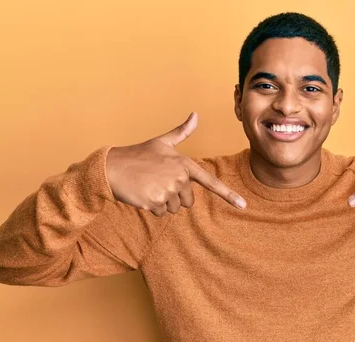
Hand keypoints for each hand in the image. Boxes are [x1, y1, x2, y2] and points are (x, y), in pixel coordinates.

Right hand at [106, 113, 246, 215]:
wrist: (112, 167)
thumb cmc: (138, 155)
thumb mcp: (162, 142)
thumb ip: (182, 132)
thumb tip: (196, 115)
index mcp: (185, 164)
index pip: (210, 182)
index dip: (228, 195)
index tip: (243, 206)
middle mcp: (179, 177)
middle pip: (188, 201)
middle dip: (175, 196)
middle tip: (157, 182)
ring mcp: (168, 190)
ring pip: (175, 208)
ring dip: (163, 202)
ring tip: (149, 186)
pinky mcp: (156, 202)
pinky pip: (162, 212)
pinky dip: (153, 207)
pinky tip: (143, 194)